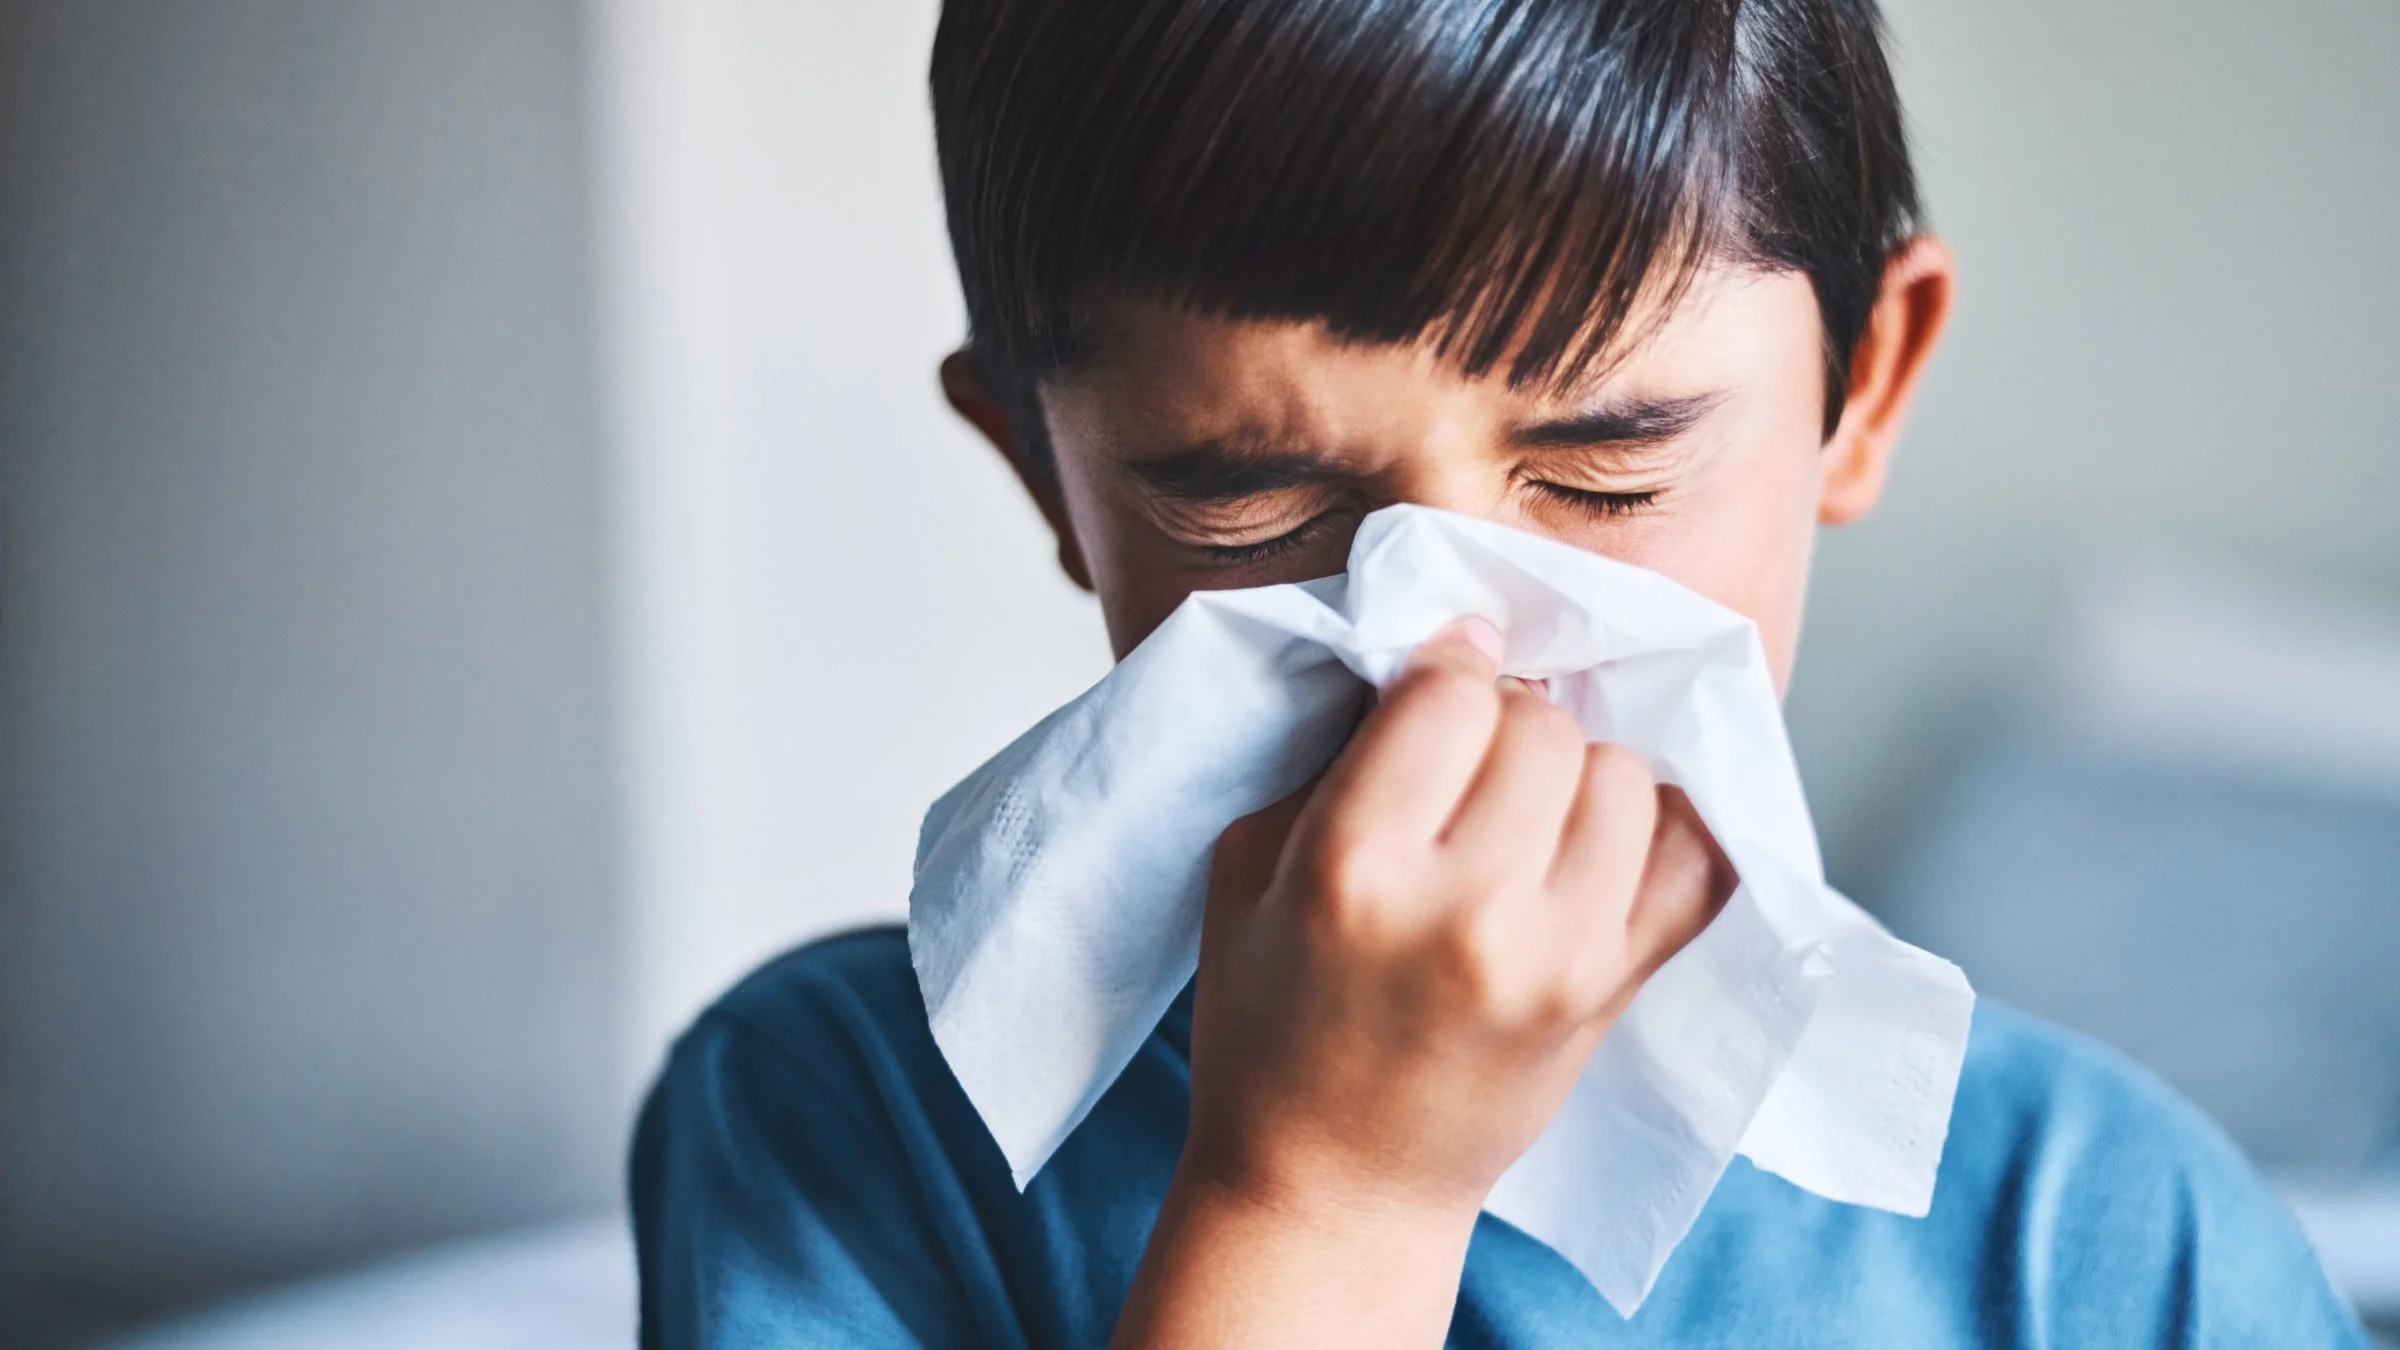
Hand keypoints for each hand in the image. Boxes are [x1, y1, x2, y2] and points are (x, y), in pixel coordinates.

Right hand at [1111, 617, 1730, 1347]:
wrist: (1334, 1186)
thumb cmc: (1271, 1024)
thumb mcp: (1247, 866)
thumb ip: (1337, 757)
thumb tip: (1444, 658)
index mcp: (1354, 867)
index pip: (1449, 693)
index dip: (1444, 666)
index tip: (1436, 679)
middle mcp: (1468, 910)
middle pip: (1543, 725)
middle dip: (1509, 718)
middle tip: (1475, 757)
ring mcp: (1559, 956)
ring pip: (1622, 776)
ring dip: (1577, 772)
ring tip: (1529, 808)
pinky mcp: (1616, 991)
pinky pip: (1697, 863)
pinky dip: (1662, 832)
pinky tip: (1605, 838)